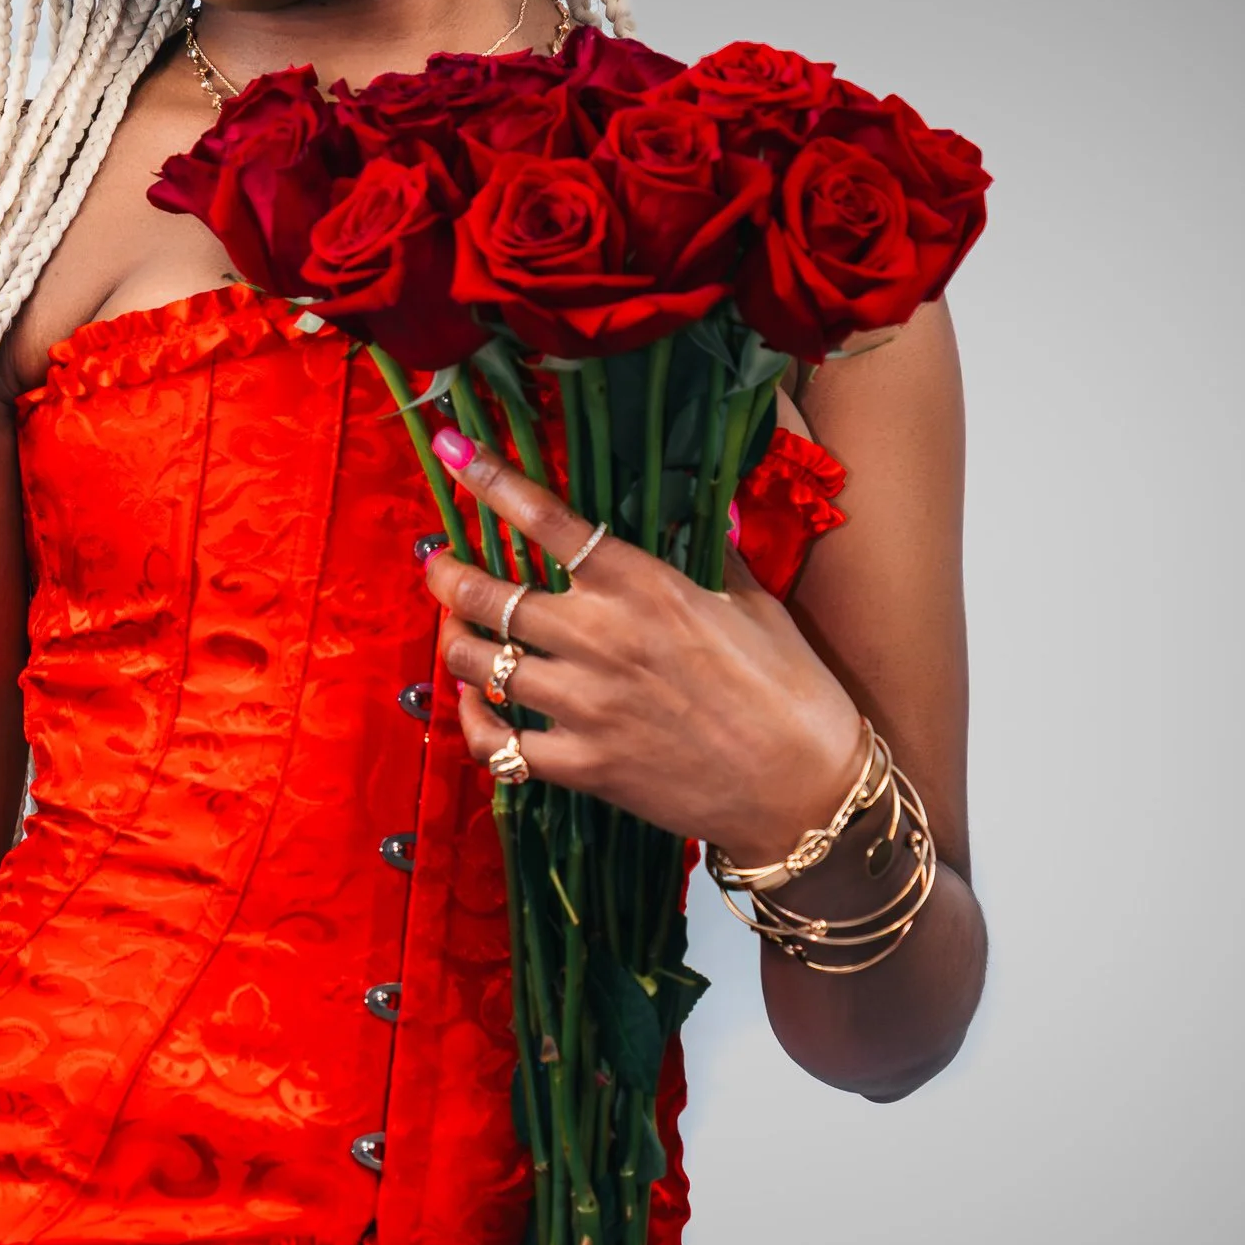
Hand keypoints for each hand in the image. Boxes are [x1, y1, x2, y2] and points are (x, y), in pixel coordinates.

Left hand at [422, 436, 863, 861]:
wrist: (805, 792)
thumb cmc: (790, 691)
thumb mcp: (755, 605)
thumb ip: (715, 557)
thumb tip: (710, 514)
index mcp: (646, 587)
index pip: (551, 522)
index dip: (493, 482)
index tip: (455, 452)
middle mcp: (602, 638)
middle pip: (487, 594)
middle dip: (447, 574)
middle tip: (438, 563)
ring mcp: (585, 705)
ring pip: (476, 664)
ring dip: (452, 642)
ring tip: (452, 630)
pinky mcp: (582, 765)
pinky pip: (496, 744)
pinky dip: (474, 723)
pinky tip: (476, 707)